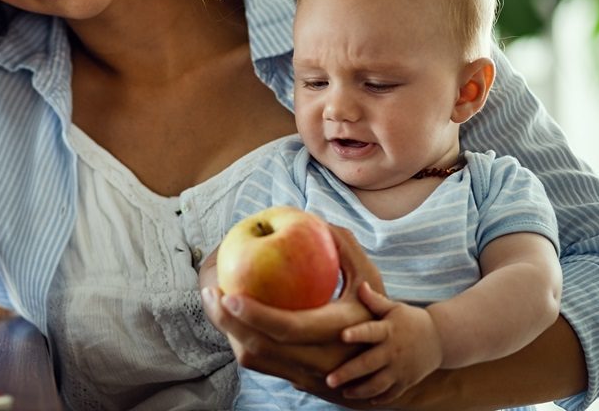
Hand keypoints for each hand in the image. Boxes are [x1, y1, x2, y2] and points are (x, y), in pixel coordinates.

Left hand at [200, 225, 385, 397]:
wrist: (388, 366)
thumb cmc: (377, 312)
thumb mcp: (369, 280)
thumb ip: (346, 248)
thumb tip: (315, 219)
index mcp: (338, 333)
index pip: (288, 328)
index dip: (256, 314)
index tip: (230, 292)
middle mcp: (320, 361)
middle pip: (261, 348)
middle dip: (228, 323)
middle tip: (210, 293)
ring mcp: (306, 375)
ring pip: (255, 360)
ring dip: (229, 333)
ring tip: (213, 301)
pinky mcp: (295, 380)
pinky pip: (258, 363)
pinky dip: (239, 340)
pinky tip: (228, 315)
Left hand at [328, 282, 442, 403]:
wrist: (440, 339)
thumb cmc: (410, 320)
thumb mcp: (395, 308)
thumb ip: (375, 301)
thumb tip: (360, 285)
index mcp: (388, 330)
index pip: (371, 331)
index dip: (357, 333)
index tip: (342, 335)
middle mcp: (393, 351)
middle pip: (369, 364)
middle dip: (348, 373)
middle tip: (329, 380)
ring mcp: (401, 369)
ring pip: (378, 384)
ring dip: (360, 390)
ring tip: (344, 392)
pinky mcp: (407, 381)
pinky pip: (392, 394)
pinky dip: (379, 399)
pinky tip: (365, 399)